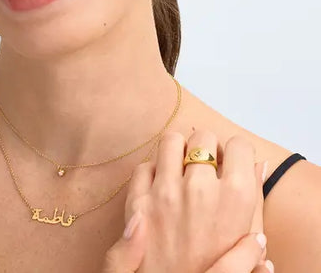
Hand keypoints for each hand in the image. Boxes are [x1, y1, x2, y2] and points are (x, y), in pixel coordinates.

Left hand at [101, 130, 273, 272]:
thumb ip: (255, 197)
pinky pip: (144, 167)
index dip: (235, 152)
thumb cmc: (215, 267)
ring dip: (177, 150)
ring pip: (170, 141)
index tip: (230, 160)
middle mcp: (199, 189)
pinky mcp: (138, 201)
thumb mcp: (246, 237)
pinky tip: (159, 185)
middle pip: (203, 136)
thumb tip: (257, 164)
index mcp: (235, 197)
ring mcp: (165, 193)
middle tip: (205, 162)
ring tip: (180, 166)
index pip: (239, 145)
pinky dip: (151, 172)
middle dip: (206, 146)